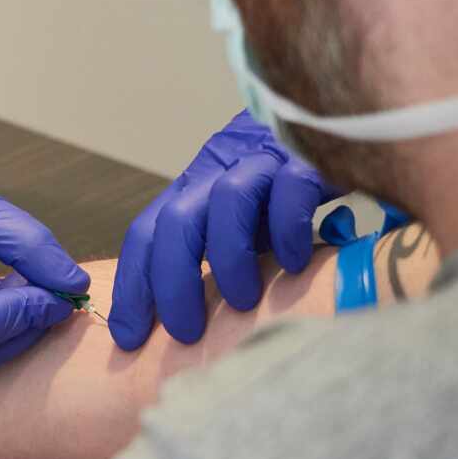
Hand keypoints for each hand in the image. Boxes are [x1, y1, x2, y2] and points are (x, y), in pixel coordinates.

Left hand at [109, 111, 340, 349]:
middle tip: (185, 333)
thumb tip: (194, 318)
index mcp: (192, 189)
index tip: (128, 336)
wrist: (329, 121)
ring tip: (241, 302)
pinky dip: (288, 230)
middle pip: (176, 220)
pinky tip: (295, 264)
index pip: (145, 233)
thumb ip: (216, 250)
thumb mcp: (239, 220)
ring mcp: (261, 161)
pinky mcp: (307, 158)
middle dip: (171, 282)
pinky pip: (291, 189)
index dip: (132, 284)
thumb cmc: (282, 187)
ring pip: (228, 200)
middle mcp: (218, 172)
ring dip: (228, 258)